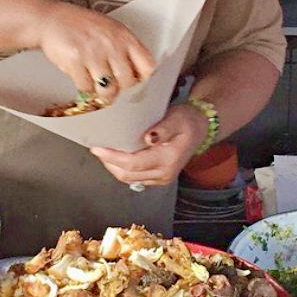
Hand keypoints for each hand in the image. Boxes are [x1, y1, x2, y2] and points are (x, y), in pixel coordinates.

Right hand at [34, 0, 154, 100]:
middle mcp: (111, 44)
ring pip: (108, 89)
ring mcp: (93, 53)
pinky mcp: (75, 62)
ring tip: (99, 88)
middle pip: (128, 82)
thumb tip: (136, 74)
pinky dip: (85, 89)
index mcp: (124, 36)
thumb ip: (124, 48)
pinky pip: (86, 88)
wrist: (50, 19)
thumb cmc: (81, 25)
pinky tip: (83, 80)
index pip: (147, 66)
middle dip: (120, 88)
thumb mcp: (110, 30)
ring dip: (103, 94)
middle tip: (112, 86)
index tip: (134, 80)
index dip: (141, 78)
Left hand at [91, 103, 205, 188]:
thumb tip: (148, 138)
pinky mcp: (158, 179)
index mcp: (168, 159)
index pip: (134, 163)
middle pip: (128, 174)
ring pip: (129, 179)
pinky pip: (135, 178)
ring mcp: (161, 178)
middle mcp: (164, 173)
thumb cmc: (187, 121)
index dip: (112, 157)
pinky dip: (122, 169)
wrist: (200, 129)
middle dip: (109, 163)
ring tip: (103, 152)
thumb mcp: (177, 118)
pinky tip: (115, 158)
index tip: (97, 148)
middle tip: (96, 149)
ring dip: (113, 167)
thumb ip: (163, 128)